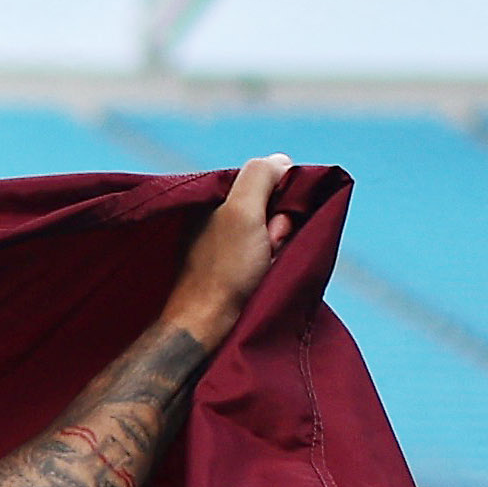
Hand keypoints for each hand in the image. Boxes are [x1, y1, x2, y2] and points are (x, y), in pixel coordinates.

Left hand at [161, 152, 296, 346]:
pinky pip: (263, 256)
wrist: (206, 324)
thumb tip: (281, 162)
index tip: (271, 220)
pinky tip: (262, 277)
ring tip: (262, 266)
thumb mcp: (243, 212)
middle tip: (267, 247)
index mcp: (214, 198)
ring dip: (275, 247)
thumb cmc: (224, 269)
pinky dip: (269, 265)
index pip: (263, 180)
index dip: (278, 197)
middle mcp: (215, 217)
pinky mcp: (230, 267)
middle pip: (269, 206)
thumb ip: (260, 177)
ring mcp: (223, 243)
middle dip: (276, 226)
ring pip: (270, 232)